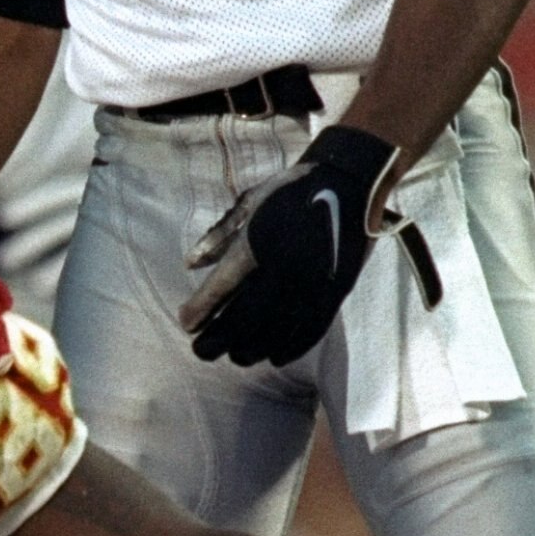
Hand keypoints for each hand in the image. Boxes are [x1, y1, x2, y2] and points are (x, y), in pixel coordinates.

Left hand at [180, 125, 395, 367]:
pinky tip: (274, 357)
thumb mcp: (249, 202)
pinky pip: (311, 330)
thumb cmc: (290, 189)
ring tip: (237, 356)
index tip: (186, 324)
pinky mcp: (336, 289)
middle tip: (202, 352)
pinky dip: (291, 348)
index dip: (200, 311)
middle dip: (219, 340)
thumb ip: (218, 235)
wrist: (348, 178)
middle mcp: (282, 266)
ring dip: (252, 349)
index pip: (220, 288)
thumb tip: (189, 264)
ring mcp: (311, 281)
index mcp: (256, 242)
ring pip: (276, 331)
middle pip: (244, 318)